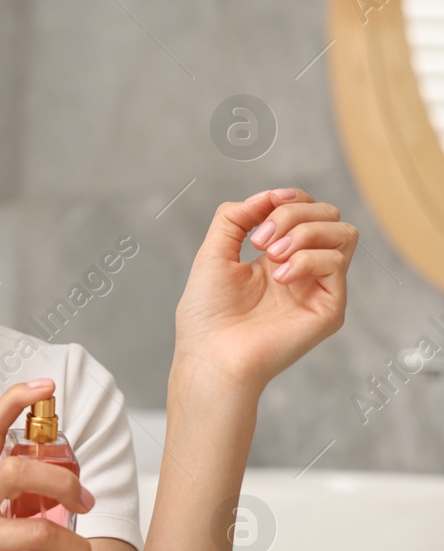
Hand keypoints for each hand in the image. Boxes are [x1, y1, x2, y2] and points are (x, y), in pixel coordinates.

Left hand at [174, 188, 355, 394]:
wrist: (210, 354)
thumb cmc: (206, 314)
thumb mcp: (214, 252)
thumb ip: (236, 218)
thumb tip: (267, 196)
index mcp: (277, 257)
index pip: (306, 211)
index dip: (292, 198)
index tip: (269, 202)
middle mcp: (302, 270)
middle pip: (329, 215)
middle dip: (294, 213)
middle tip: (260, 239)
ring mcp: (318, 288)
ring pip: (343, 233)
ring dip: (304, 232)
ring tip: (270, 254)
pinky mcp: (329, 307)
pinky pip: (336, 262)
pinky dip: (306, 258)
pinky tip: (280, 276)